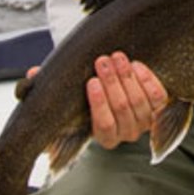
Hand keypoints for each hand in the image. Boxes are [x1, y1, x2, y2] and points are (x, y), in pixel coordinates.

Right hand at [23, 52, 166, 148]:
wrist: (120, 89)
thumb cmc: (89, 93)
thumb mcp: (69, 94)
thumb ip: (49, 87)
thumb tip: (32, 74)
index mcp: (104, 137)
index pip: (103, 126)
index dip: (99, 104)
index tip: (91, 81)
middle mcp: (127, 133)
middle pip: (123, 109)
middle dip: (113, 82)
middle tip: (102, 60)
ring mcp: (146, 121)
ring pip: (140, 101)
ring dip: (127, 76)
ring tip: (116, 57)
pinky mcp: (161, 107)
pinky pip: (159, 96)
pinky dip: (147, 78)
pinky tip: (135, 64)